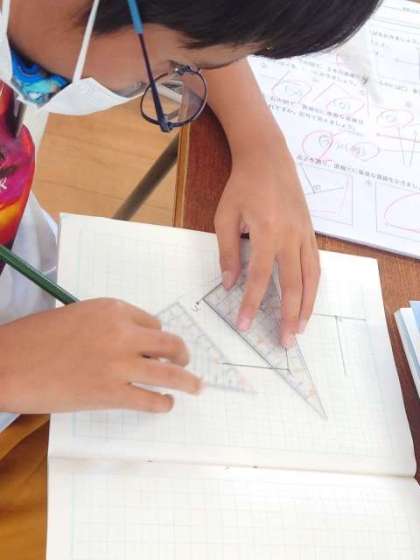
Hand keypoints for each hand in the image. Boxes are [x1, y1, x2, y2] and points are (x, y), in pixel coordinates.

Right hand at [0, 298, 200, 413]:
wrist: (9, 363)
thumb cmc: (36, 338)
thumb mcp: (77, 316)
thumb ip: (107, 325)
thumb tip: (130, 342)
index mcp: (113, 309)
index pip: (152, 322)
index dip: (158, 337)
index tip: (161, 347)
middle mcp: (122, 332)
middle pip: (170, 343)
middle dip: (182, 354)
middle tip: (186, 363)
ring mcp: (119, 364)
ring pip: (168, 372)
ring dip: (187, 381)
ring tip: (196, 387)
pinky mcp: (110, 393)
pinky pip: (149, 399)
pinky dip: (162, 403)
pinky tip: (165, 404)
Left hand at [214, 143, 319, 347]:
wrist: (268, 158)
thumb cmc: (242, 186)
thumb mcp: (225, 216)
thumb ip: (228, 252)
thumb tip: (229, 284)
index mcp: (267, 232)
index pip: (260, 278)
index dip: (251, 304)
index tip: (243, 325)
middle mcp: (291, 236)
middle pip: (294, 285)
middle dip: (289, 316)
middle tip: (285, 341)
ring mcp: (305, 234)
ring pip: (311, 278)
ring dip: (308, 306)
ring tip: (301, 329)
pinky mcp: (311, 232)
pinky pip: (316, 265)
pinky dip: (314, 286)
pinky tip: (308, 301)